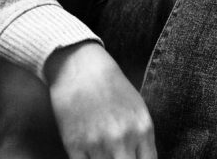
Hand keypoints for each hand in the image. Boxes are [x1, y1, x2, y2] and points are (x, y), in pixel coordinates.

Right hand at [46, 42, 155, 158]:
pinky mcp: (74, 145)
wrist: (81, 66)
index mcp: (142, 129)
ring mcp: (97, 143)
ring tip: (103, 153)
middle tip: (118, 156)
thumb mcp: (138, 110)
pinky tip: (89, 155)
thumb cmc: (112, 88)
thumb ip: (143, 140)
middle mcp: (122, 138)